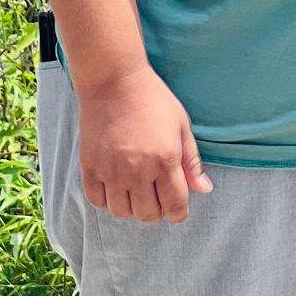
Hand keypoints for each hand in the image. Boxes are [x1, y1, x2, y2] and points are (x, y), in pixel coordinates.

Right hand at [76, 63, 214, 220]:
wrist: (115, 81)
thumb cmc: (153, 99)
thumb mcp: (181, 124)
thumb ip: (192, 161)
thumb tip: (205, 190)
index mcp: (165, 159)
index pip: (175, 206)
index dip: (179, 212)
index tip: (177, 207)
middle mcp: (138, 171)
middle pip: (148, 214)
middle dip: (157, 211)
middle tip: (156, 194)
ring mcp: (112, 171)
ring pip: (122, 212)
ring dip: (132, 207)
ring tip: (135, 190)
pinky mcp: (90, 167)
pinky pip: (98, 201)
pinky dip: (107, 201)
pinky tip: (115, 185)